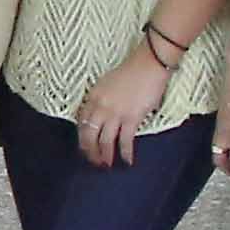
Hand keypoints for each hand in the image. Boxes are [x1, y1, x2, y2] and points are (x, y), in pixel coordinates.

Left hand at [74, 51, 174, 167]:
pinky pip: (125, 140)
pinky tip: (128, 161)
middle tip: (94, 161)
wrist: (148, 65)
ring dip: (105, 155)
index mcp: (92, 96)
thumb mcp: (106, 83)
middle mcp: (100, 106)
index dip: (82, 137)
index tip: (85, 146)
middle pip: (89, 135)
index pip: (81, 122)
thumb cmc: (131, 72)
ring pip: (104, 141)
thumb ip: (100, 99)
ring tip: (107, 165)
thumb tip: (99, 115)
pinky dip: (125, 153)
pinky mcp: (132, 117)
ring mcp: (115, 113)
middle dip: (90, 151)